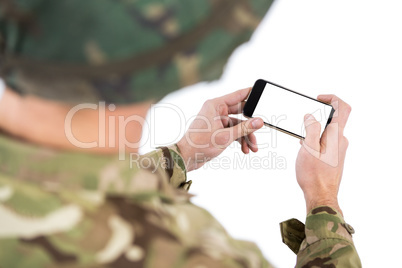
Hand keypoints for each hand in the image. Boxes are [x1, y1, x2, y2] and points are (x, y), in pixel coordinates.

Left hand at [177, 88, 263, 171]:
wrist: (186, 158)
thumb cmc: (199, 145)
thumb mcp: (225, 137)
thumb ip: (244, 129)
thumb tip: (259, 121)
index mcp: (215, 105)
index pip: (238, 95)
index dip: (251, 94)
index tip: (263, 94)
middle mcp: (216, 110)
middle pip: (241, 112)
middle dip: (250, 125)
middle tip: (260, 130)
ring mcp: (217, 121)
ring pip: (238, 125)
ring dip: (246, 136)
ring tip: (253, 148)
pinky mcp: (218, 130)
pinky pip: (233, 131)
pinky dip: (239, 140)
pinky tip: (245, 150)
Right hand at [296, 95, 351, 214]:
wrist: (321, 195)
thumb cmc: (314, 175)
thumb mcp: (308, 148)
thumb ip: (311, 128)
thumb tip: (311, 116)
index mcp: (336, 135)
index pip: (342, 108)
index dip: (332, 98)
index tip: (318, 99)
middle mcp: (341, 140)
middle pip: (334, 118)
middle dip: (317, 117)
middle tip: (303, 122)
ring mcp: (339, 149)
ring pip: (328, 131)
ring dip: (314, 130)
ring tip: (301, 139)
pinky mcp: (335, 156)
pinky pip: (326, 141)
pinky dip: (316, 139)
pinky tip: (305, 148)